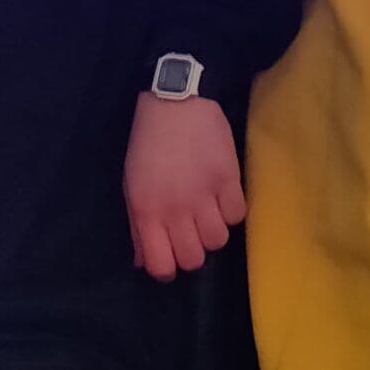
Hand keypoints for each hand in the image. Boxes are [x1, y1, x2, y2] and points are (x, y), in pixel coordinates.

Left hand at [123, 93, 245, 279]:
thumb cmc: (148, 145)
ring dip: (214, 230)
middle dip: (192, 250)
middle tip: (191, 231)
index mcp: (147, 212)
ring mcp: (204, 194)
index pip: (161, 266)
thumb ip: (138, 227)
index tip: (171, 254)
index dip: (167, 268)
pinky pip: (238, 215)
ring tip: (209, 211)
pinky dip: (232, 210)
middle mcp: (175, 209)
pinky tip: (223, 195)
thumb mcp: (132, 186)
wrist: (176, 101)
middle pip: (194, 259)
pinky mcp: (229, 178)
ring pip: (218, 241)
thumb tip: (143, 262)